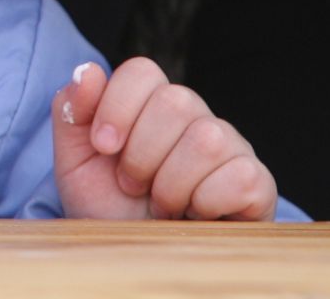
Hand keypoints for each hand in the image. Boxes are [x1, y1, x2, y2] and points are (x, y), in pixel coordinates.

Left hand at [52, 57, 275, 219]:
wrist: (137, 259)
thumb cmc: (109, 207)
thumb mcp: (75, 162)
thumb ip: (72, 112)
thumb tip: (87, 70)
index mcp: (150, 103)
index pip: (143, 71)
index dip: (117, 106)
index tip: (103, 147)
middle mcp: (195, 117)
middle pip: (175, 101)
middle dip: (141, 154)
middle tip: (131, 184)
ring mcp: (231, 147)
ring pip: (207, 139)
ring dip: (171, 184)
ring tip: (161, 203)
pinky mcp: (257, 183)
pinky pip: (240, 176)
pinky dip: (206, 203)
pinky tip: (195, 215)